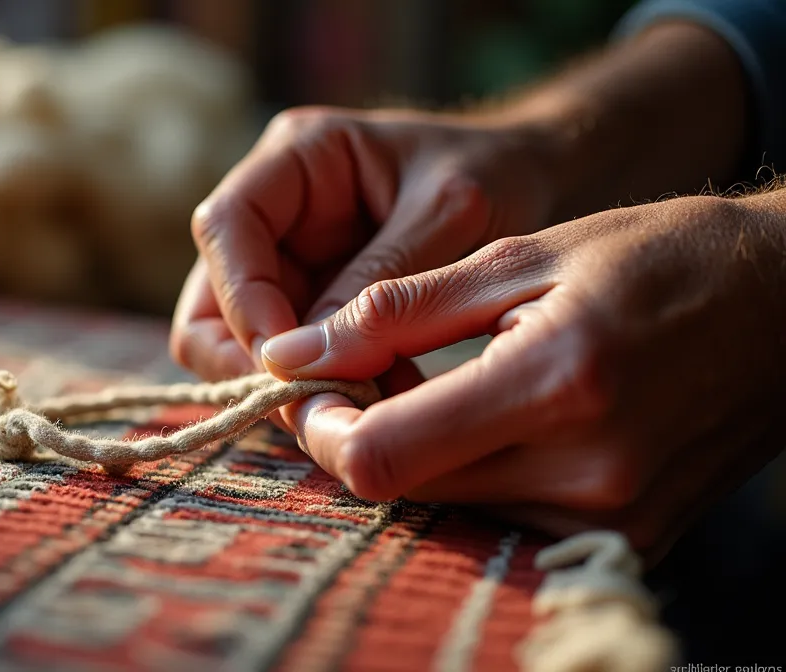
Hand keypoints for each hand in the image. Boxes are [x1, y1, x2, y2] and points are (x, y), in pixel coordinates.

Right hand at [169, 106, 563, 383]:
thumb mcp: (452, 213)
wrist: (539, 178)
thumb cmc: (500, 173)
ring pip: (234, 340)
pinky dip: (313, 388)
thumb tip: (307, 357)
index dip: (242, 298)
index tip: (286, 361)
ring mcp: (285, 260)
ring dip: (278, 382)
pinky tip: (366, 403)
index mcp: (297, 156)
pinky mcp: (308, 305)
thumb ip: (381, 280)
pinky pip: (283, 359)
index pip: (224, 227)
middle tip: (308, 404)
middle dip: (248, 356)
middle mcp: (274, 207)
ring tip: (348, 409)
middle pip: (212, 296)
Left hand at [261, 193, 785, 561]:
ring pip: (452, 510)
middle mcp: (587, 472)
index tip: (312, 386)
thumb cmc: (658, 258)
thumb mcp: (523, 255)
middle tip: (360, 379)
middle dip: (362, 437)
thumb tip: (292, 351)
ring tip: (438, 390)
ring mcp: (611, 519)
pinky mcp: (628, 540)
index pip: (380, 456)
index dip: (320, 427)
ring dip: (421, 458)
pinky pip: (507, 521)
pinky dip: (476, 477)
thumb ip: (397, 311)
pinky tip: (490, 422)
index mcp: (554, 384)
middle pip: (406, 490)